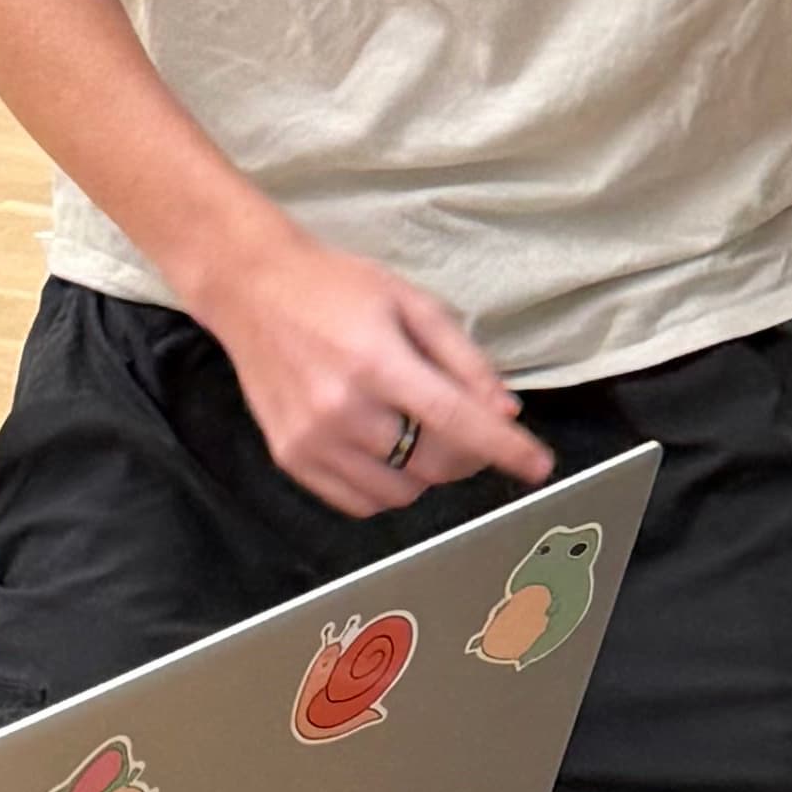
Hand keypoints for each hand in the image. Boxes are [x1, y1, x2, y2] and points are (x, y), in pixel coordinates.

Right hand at [190, 222, 550, 517]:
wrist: (252, 291)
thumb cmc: (339, 289)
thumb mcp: (413, 303)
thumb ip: (464, 360)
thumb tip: (506, 413)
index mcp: (376, 362)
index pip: (455, 420)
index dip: (505, 448)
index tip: (539, 466)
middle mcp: (340, 409)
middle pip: (433, 464)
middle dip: (470, 455)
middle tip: (473, 430)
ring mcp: (310, 440)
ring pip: (401, 491)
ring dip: (428, 472)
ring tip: (420, 433)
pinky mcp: (290, 458)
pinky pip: (359, 502)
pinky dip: (388, 487)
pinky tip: (388, 451)